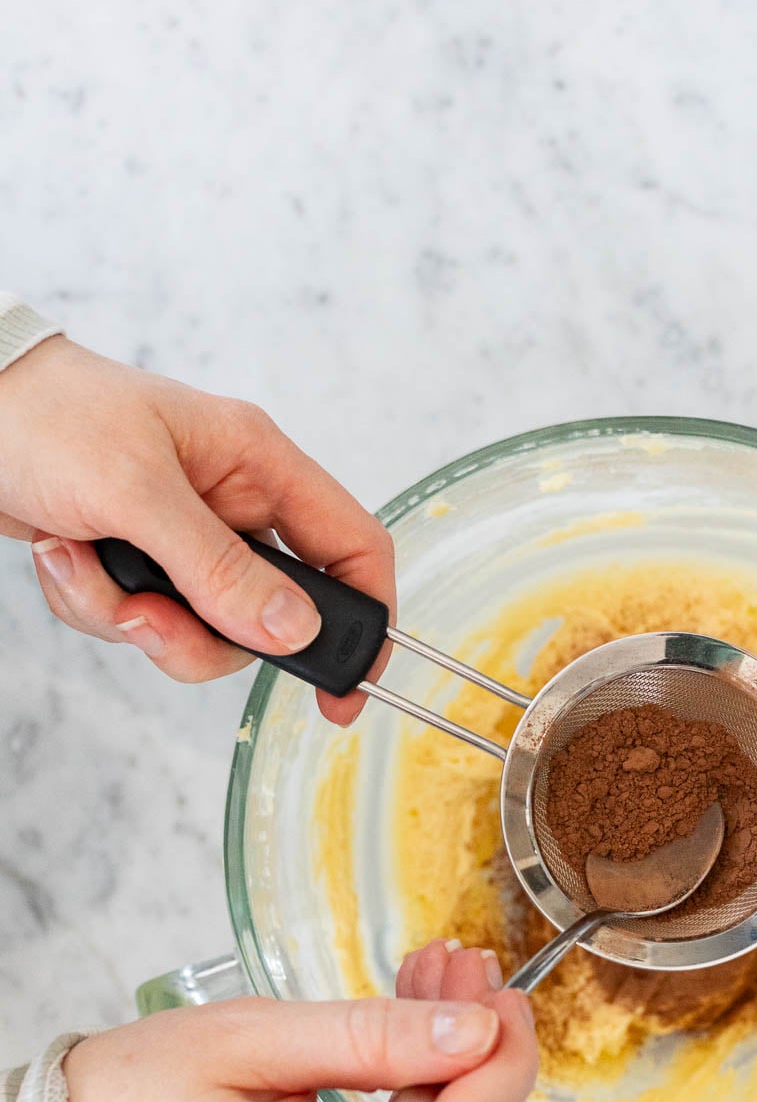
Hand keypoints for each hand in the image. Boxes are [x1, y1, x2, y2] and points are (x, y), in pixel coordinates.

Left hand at [0, 337, 395, 724]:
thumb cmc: (47, 415)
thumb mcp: (137, 492)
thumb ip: (218, 567)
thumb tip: (292, 629)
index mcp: (256, 464)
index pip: (350, 545)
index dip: (364, 618)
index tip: (348, 686)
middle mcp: (230, 504)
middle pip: (267, 613)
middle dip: (204, 633)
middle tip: (150, 621)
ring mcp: (184, 538)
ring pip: (201, 629)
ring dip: (134, 618)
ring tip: (83, 565)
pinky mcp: (138, 562)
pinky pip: (142, 622)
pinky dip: (95, 604)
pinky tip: (63, 554)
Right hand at [63, 942, 536, 1101]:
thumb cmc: (135, 1097)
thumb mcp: (256, 1039)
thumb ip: (374, 1037)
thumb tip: (476, 1032)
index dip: (500, 1069)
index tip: (507, 999)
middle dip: (472, 1052)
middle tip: (466, 966)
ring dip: (443, 1071)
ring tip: (433, 983)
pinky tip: (404, 1041)